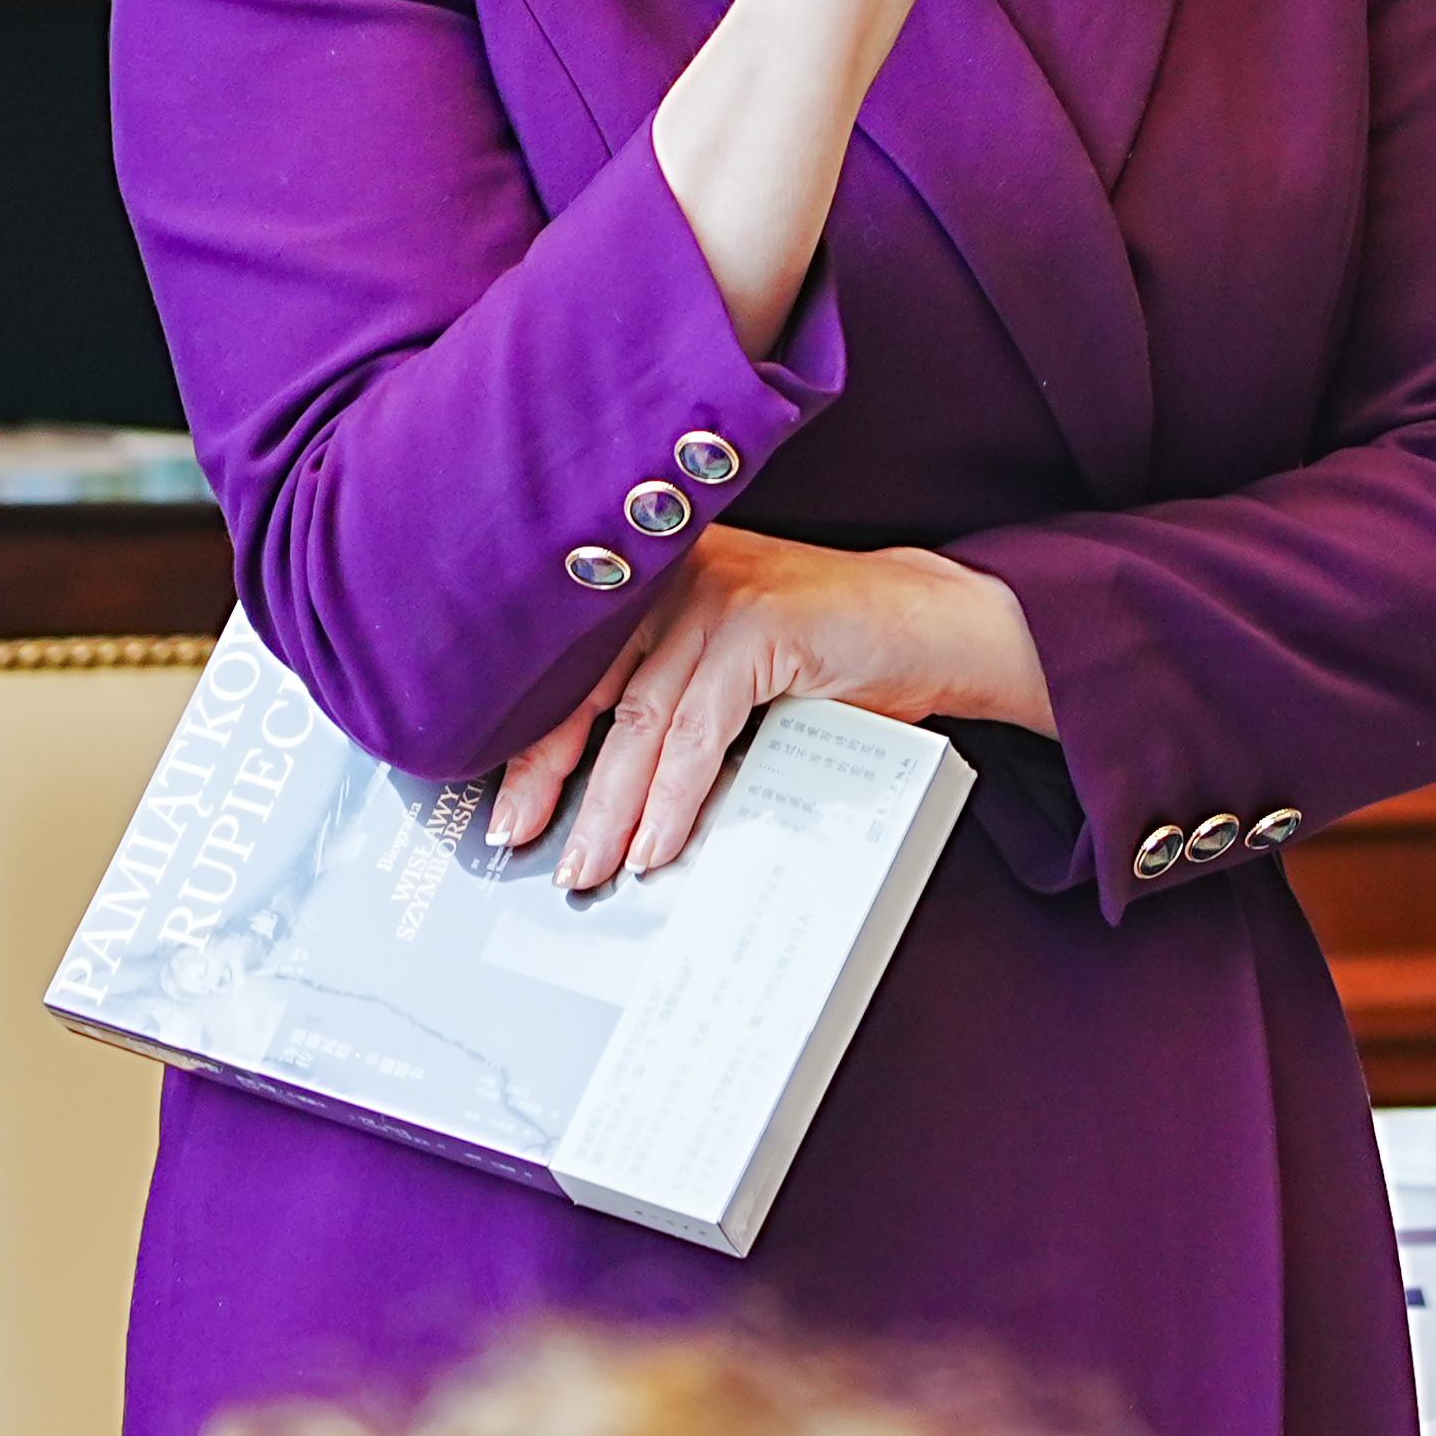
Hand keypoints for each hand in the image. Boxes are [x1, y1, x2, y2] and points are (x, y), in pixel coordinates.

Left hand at [486, 526, 1051, 893]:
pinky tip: (654, 842)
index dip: (528, 737)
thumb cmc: (831, 650)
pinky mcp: (759, 624)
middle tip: (519, 839)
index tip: (502, 804)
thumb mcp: (731, 664)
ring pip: (640, 718)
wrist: (934, 621)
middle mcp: (672, 570)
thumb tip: (597, 795)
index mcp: (652, 575)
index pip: (569, 664)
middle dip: (548, 776)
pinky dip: (671, 795)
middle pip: (586, 687)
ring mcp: (715, 592)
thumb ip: (671, 697)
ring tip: (588, 866)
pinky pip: (699, 729)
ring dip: (609, 807)